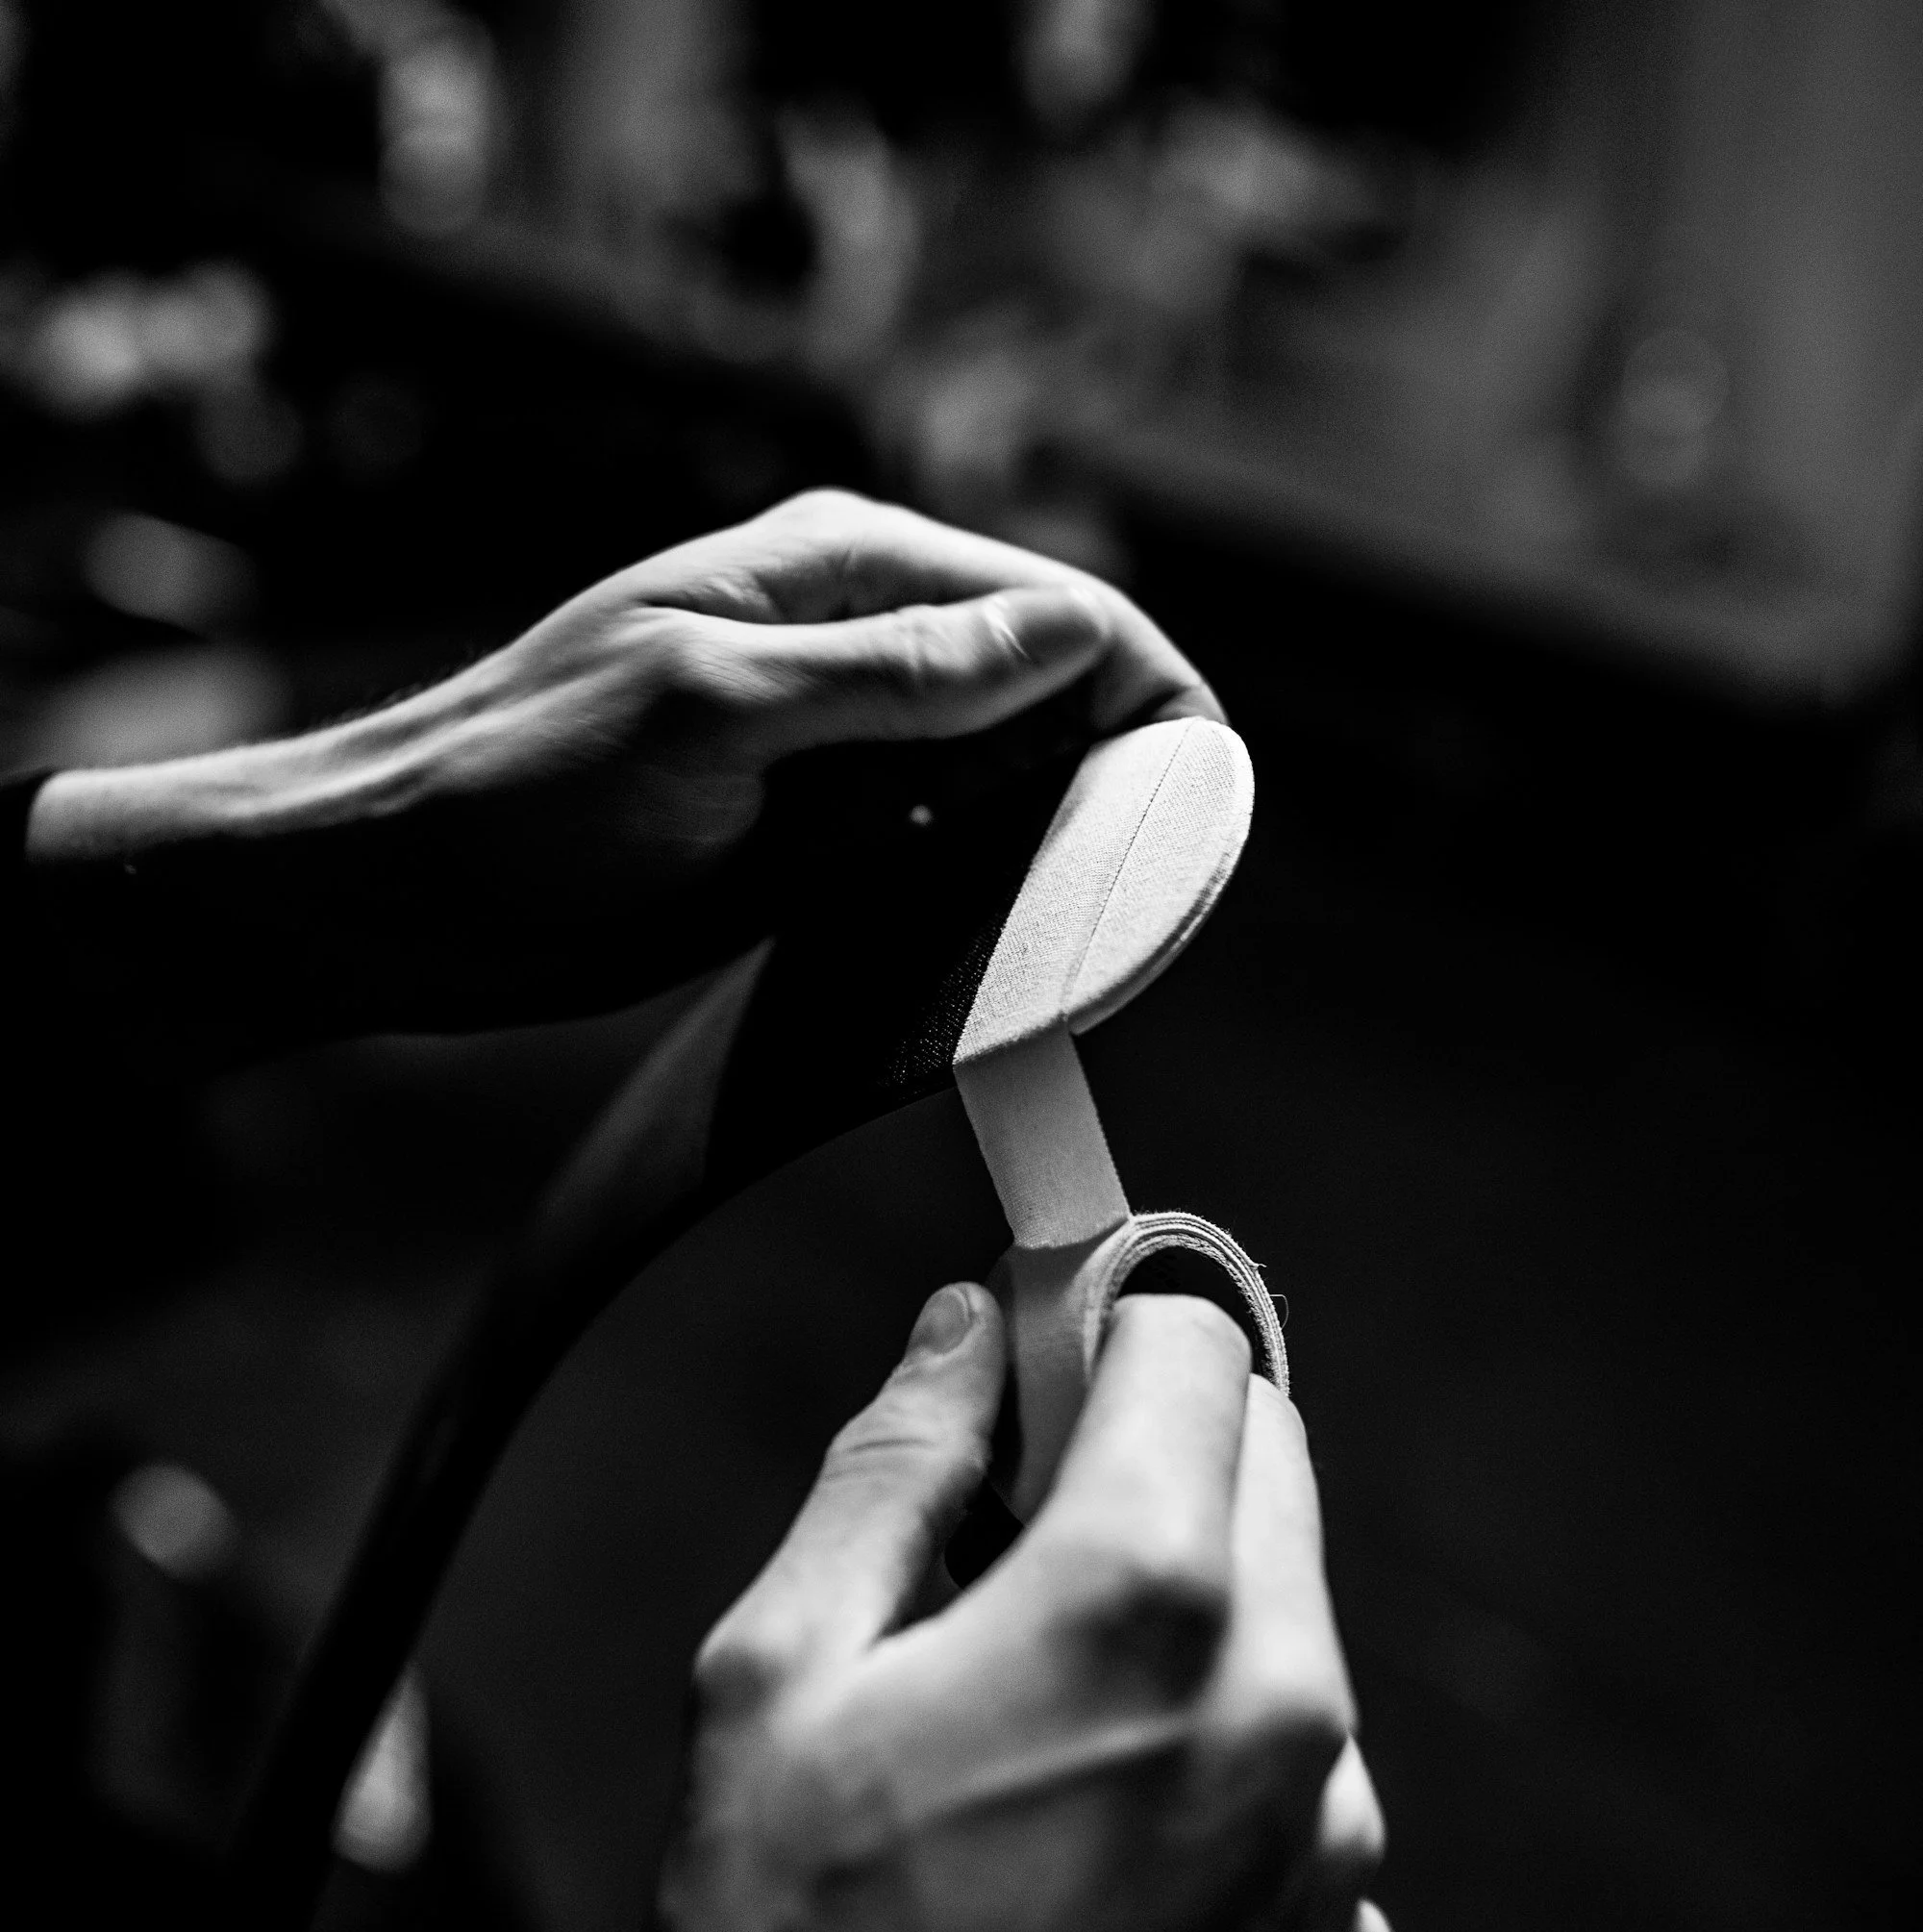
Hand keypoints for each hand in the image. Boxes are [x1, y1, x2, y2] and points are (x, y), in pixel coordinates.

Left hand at [25, 492, 1218, 1039]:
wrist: (408, 897)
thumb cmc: (528, 781)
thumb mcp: (718, 710)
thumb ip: (896, 673)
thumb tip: (1069, 635)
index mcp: (838, 566)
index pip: (1051, 605)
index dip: (1140, 690)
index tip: (1196, 796)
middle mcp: (857, 645)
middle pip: (1047, 692)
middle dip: (1110, 772)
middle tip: (1142, 885)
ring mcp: (845, 748)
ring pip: (1007, 780)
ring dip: (1054, 842)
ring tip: (1081, 924)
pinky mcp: (824, 841)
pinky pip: (945, 854)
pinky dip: (987, 891)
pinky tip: (1000, 943)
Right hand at [543, 1285, 1394, 1931]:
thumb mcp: (778, 1671)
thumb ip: (894, 1467)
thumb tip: (962, 1332)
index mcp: (1145, 1604)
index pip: (1192, 1345)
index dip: (1101, 1315)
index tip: (1040, 1337)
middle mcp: (1288, 1712)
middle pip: (1265, 1472)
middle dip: (1149, 1456)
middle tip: (1009, 1533)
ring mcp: (1332, 1854)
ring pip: (1285, 1637)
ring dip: (1182, 1628)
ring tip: (1025, 1739)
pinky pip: (1300, 1795)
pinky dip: (1217, 1776)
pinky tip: (1082, 1868)